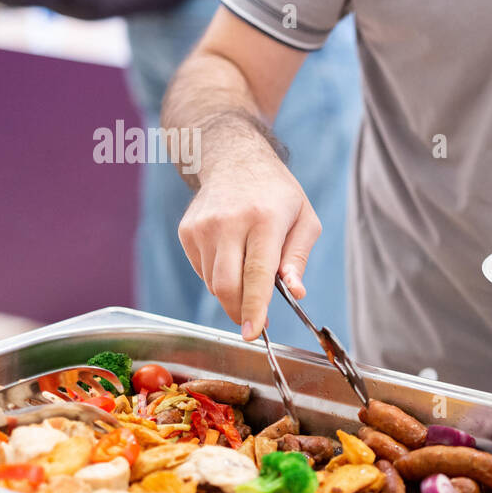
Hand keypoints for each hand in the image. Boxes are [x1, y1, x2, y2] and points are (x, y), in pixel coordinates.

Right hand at [177, 156, 319, 340]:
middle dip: (240, 311)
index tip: (254, 333)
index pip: (257, 273)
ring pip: (213, 283)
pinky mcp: (186, 232)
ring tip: (248, 267)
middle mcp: (228, 222)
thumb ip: (298, 258)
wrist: (234, 159)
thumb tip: (295, 293)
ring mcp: (202, 227)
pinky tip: (231, 254)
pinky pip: (202, 271)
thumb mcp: (304, 220)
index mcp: (264, 219)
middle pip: (226, 285)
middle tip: (255, 320)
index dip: (255, 307)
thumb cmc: (277, 194)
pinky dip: (218, 276)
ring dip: (232, 291)